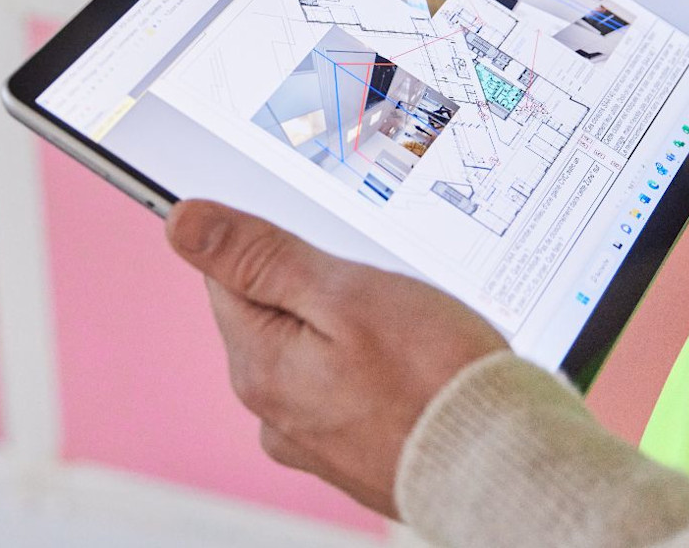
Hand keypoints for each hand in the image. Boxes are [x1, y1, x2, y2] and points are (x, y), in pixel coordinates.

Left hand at [166, 200, 506, 517]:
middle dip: (321, 286)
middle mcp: (273, 410)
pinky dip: (375, 369)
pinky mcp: (351, 451)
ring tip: (408, 333)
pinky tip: (415, 368)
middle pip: (273, 311)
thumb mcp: (343, 293)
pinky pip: (345, 386)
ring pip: (314, 348)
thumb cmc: (434, 379)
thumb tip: (182, 222)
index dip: (274, 242)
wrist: (506, 466)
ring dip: (351, 329)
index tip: (319, 236)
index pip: (226, 273)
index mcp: (258, 365)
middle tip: (382, 291)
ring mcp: (312, 437)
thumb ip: (259, 256)